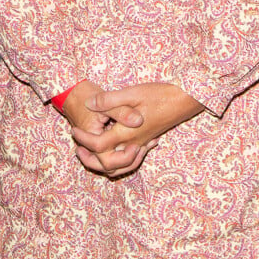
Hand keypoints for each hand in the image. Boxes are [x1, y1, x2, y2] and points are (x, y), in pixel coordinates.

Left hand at [72, 83, 203, 177]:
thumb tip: (89, 104)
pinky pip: (131, 159)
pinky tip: (115, 149)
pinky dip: (120, 161)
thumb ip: (109, 101)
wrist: (185, 100)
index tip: (74, 130)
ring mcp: (141, 144)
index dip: (83, 140)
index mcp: (126, 133)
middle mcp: (133, 143)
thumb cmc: (159, 95)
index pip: (98, 145)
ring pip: (120, 166)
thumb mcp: (132, 93)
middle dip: (90, 160)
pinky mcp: (148, 141)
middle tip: (78, 147)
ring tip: (92, 152)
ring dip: (103, 163)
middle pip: (107, 163)